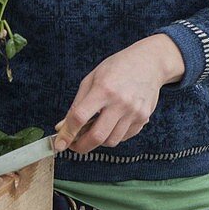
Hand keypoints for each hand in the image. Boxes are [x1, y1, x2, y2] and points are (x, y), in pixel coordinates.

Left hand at [53, 35, 184, 153]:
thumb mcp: (92, 79)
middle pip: (97, 136)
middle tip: (74, 146)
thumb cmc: (117, 68)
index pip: (80, 117)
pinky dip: (113, 136)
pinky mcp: (143, 119)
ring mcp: (134, 112)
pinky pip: (124, 137)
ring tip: (93, 131)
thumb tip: (63, 127)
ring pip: (111, 141)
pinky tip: (110, 124)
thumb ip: (77, 104)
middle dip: (81, 147)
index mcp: (103, 89)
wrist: (149, 63)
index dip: (67, 134)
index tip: (59, 144)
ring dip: (98, 141)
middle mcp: (120, 103)